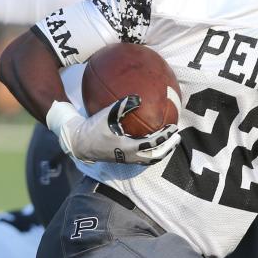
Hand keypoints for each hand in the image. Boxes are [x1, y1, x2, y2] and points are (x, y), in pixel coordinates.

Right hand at [47, 98, 178, 164]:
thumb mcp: (107, 115)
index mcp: (128, 147)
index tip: (173, 128)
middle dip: (168, 147)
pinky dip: (151, 152)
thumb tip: (138, 97)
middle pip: (155, 156)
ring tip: (169, 143)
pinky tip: (153, 143)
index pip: (152, 144)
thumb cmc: (93, 128)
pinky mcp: (123, 159)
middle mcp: (130, 156)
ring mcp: (127, 159)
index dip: (164, 137)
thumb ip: (122, 106)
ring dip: (161, 151)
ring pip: (150, 159)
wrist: (80, 144)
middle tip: (177, 138)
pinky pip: (142, 158)